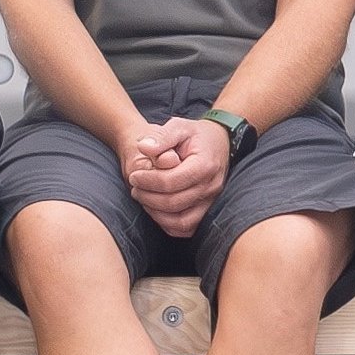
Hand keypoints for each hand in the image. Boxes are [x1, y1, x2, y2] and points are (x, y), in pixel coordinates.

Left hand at [123, 115, 229, 235]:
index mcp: (204, 166)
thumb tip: (143, 148)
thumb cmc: (196, 135)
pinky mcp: (209, 211)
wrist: (219, 142)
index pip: (171, 182)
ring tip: (143, 199)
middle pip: (174, 203)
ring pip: (181, 221)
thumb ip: (161, 136)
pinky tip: (156, 210)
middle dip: (148, 197)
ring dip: (156, 214)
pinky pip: (187, 228)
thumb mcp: (179, 126)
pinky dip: (168, 224)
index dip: (148, 181)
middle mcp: (211, 187)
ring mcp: (212, 202)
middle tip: (134, 188)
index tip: (134, 176)